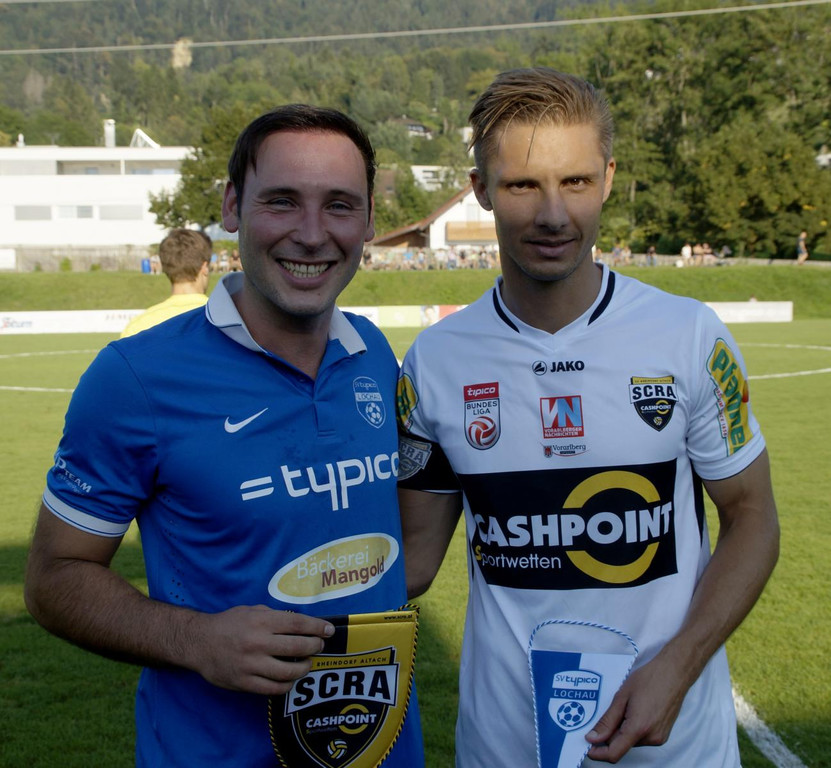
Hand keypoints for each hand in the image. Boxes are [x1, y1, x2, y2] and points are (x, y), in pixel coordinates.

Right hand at [188, 605, 333, 695]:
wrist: (198, 643)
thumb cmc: (228, 624)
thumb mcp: (250, 611)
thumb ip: (274, 616)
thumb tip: (300, 624)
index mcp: (261, 621)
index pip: (297, 624)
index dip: (317, 627)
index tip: (329, 630)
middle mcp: (258, 642)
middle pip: (298, 647)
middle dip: (315, 646)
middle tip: (319, 646)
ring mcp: (251, 665)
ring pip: (289, 671)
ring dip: (304, 668)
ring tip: (306, 663)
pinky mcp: (244, 683)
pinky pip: (274, 689)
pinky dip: (287, 684)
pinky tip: (290, 678)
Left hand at [584, 650, 692, 762]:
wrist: (674, 673)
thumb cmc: (648, 679)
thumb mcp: (621, 697)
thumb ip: (607, 721)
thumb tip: (593, 738)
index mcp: (638, 728)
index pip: (614, 753)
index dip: (599, 753)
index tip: (588, 747)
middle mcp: (650, 738)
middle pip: (622, 746)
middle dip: (609, 736)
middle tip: (605, 716)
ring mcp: (659, 738)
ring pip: (631, 742)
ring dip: (622, 731)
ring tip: (624, 708)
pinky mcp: (663, 735)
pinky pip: (641, 738)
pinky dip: (633, 729)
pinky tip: (634, 711)